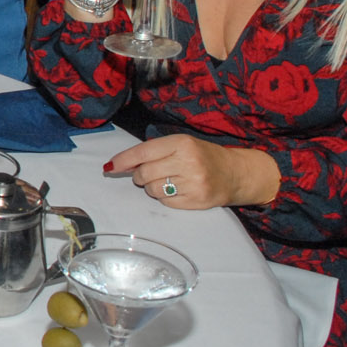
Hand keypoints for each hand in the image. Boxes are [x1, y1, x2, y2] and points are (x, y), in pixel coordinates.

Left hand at [104, 134, 279, 209]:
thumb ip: (152, 152)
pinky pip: (166, 202)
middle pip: (144, 173)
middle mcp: (189, 161)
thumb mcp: (180, 145)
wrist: (236, 173)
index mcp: (182, 143)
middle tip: (150, 173)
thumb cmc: (202, 156)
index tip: (110, 167)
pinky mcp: (197, 201)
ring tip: (168, 180)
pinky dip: (165, 198)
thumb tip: (118, 165)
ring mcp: (194, 182)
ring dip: (153, 187)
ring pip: (153, 190)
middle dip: (140, 176)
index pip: (144, 152)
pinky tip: (178, 190)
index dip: (123, 160)